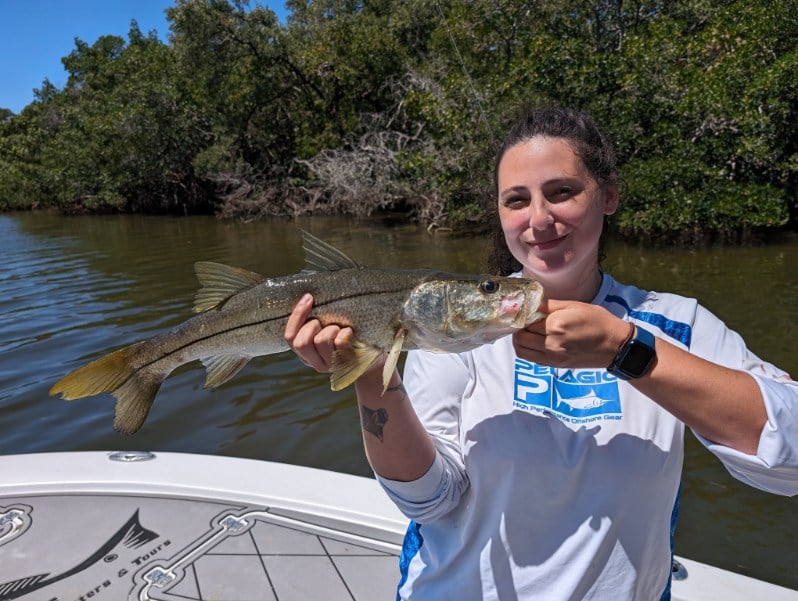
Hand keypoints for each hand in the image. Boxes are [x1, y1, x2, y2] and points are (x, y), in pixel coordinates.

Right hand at [284, 293, 353, 372]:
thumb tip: (307, 297)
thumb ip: (315, 320)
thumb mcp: (328, 327)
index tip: (309, 297)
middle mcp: (315, 362)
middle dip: (314, 325)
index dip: (296, 316)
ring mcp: (330, 365)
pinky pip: (339, 343)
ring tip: (341, 329)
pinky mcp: (345, 364)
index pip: (290, 337)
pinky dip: (345, 333)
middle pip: (301, 342)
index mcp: (305, 353)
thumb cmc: (349, 335)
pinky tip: (350, 333)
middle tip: (328, 323)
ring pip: (321, 340)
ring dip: (332, 329)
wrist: (375, 357)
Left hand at [513, 299, 630, 368]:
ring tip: (526, 331)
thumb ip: (549, 305)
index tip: (523, 311)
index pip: (526, 320)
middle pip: (520, 337)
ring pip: (522, 351)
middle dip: (518, 328)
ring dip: (519, 340)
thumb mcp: (574, 305)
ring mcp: (552, 356)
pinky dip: (527, 350)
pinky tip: (534, 341)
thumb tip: (530, 304)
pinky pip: (531, 359)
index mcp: (556, 325)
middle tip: (524, 321)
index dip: (522, 315)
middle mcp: (551, 342)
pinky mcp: (555, 365)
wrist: (615, 346)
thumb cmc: (598, 321)